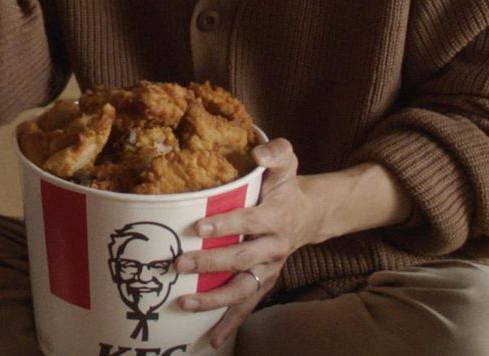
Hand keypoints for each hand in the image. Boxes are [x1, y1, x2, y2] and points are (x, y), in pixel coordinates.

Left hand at [170, 139, 323, 347]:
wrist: (309, 214)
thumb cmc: (286, 186)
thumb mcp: (287, 162)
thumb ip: (275, 152)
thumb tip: (256, 151)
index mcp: (275, 217)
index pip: (248, 221)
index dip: (226, 224)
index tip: (199, 226)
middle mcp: (273, 247)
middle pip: (242, 260)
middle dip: (210, 264)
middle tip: (179, 264)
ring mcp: (269, 269)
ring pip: (243, 289)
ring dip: (214, 300)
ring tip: (185, 303)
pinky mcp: (264, 283)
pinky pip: (248, 306)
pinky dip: (231, 322)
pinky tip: (212, 338)